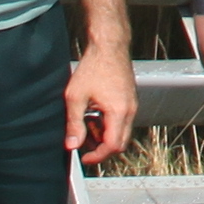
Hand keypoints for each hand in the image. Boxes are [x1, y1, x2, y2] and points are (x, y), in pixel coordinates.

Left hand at [64, 49, 136, 166]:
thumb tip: (71, 145)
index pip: (112, 146)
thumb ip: (74, 123)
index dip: (97, 156)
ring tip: (88, 124)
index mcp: (118, 112)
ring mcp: (132, 105)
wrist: (109, 46)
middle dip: (101, 148)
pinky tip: (95, 113)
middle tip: (84, 142)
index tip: (83, 157)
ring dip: (105, 136)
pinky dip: (109, 125)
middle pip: (120, 143)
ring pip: (122, 132)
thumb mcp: (76, 97)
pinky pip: (123, 121)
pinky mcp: (130, 100)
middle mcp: (130, 111)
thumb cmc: (93, 67)